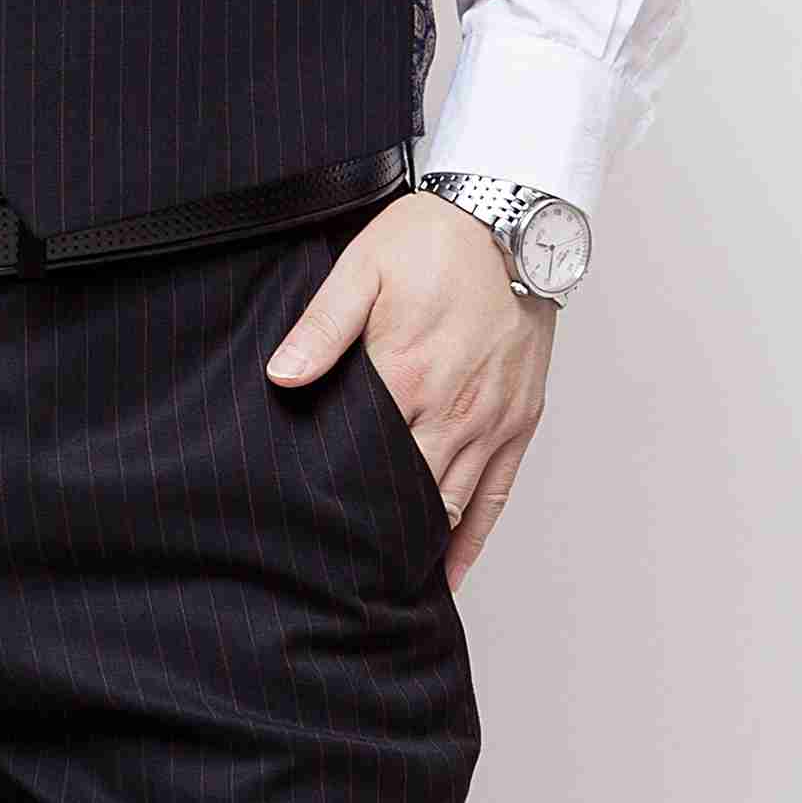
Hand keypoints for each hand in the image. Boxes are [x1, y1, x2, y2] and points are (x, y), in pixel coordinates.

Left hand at [263, 187, 554, 585]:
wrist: (510, 218)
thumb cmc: (431, 241)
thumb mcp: (361, 268)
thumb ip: (321, 327)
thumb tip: (281, 377)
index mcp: (407, 377)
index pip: (365, 462)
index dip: (338, 503)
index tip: (311, 538)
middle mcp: (455, 410)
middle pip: (408, 496)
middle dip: (375, 536)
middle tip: (337, 577)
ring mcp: (492, 419)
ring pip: (453, 506)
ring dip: (420, 546)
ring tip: (382, 584)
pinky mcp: (520, 419)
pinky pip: (497, 495)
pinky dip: (472, 538)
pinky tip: (447, 570)